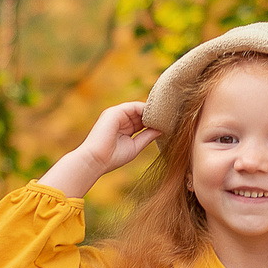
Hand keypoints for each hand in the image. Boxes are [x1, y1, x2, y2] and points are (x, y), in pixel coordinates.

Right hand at [38, 102, 158, 196]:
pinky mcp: (114, 112)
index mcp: (123, 127)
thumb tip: (162, 130)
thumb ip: (147, 136)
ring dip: (153, 111)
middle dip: (155, 115)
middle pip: (141, 113)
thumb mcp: (135, 146)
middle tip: (173, 116)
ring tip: (168, 115)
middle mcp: (119, 118)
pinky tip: (157, 115)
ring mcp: (116, 114)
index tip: (169, 123)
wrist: (95, 160)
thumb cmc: (112, 157)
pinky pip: (134, 106)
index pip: (142, 120)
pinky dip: (146, 110)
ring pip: (139, 108)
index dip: (154, 121)